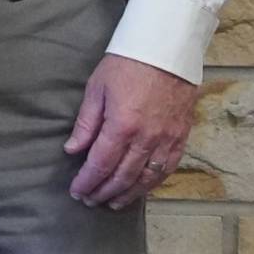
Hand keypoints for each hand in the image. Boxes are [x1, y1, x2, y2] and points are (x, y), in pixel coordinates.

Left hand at [64, 53, 198, 208]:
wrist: (166, 50)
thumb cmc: (125, 64)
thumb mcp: (96, 88)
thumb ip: (86, 123)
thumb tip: (72, 150)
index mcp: (121, 125)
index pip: (100, 164)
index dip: (87, 182)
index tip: (76, 192)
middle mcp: (146, 139)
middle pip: (122, 176)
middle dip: (103, 192)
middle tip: (90, 200)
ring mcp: (166, 140)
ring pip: (146, 179)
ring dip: (127, 194)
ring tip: (112, 203)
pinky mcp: (181, 138)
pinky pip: (167, 170)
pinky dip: (152, 184)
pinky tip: (141, 189)